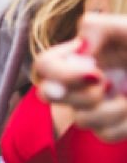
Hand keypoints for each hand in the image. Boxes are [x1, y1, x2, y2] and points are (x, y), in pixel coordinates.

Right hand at [34, 15, 126, 142]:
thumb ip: (97, 27)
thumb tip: (80, 49)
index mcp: (84, 54)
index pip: (45, 65)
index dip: (60, 73)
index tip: (96, 71)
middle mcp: (84, 80)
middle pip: (48, 96)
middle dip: (79, 95)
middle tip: (109, 85)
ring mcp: (99, 105)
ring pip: (81, 120)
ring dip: (110, 111)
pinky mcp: (117, 125)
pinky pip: (106, 135)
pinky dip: (125, 125)